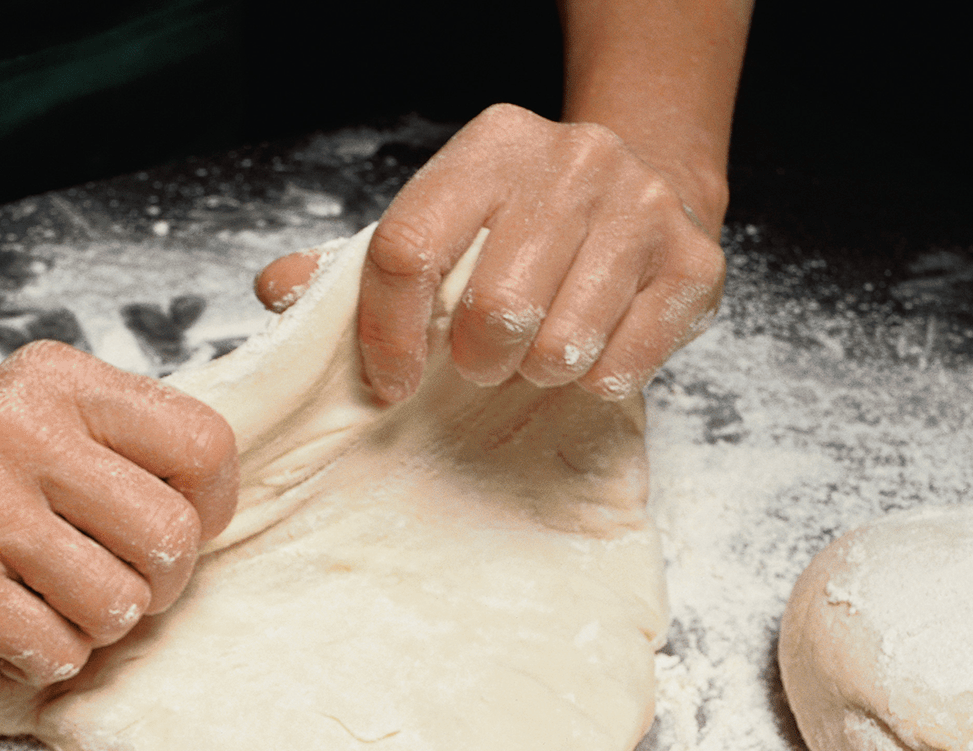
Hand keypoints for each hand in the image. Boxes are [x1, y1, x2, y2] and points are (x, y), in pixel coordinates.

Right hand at [0, 341, 237, 684]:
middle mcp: (21, 433)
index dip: (211, 505)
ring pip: (119, 604)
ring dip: (96, 624)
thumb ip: (119, 440)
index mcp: (58, 382)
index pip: (204, 444)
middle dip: (157, 581)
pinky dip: (45, 655)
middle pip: (172, 536)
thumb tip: (216, 506)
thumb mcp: (32, 411)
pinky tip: (7, 625)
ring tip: (50, 600)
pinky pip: (57, 650)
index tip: (168, 527)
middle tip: (112, 580)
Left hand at [257, 104, 725, 402]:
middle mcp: (572, 162)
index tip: (390, 380)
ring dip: (536, 372)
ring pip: (560, 343)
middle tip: (479, 362)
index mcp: (490, 146)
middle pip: (492, 308)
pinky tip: (590, 355)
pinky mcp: (694, 262)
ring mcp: (641, 208)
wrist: (649, 190)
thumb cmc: (520, 229)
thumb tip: (278, 289)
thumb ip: (348, 266)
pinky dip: (597, 381)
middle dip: (475, 360)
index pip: (406, 249)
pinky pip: (625, 363)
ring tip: (536, 354)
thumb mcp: (435, 225)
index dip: (386, 335)